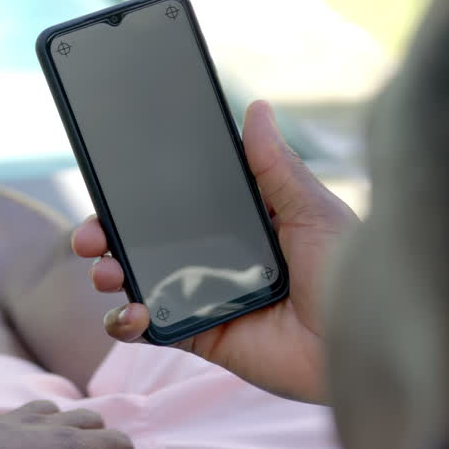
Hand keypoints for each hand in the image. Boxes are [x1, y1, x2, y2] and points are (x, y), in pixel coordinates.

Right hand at [71, 100, 355, 403]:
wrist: (359, 341)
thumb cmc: (348, 270)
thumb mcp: (311, 208)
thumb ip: (274, 165)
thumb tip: (255, 108)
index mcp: (242, 220)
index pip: (179, 198)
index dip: (140, 191)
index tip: (109, 178)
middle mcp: (217, 255)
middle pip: (146, 238)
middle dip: (107, 232)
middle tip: (89, 234)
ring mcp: (205, 294)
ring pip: (138, 279)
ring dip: (109, 271)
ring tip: (104, 270)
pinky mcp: (200, 334)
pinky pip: (151, 327)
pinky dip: (127, 320)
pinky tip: (131, 311)